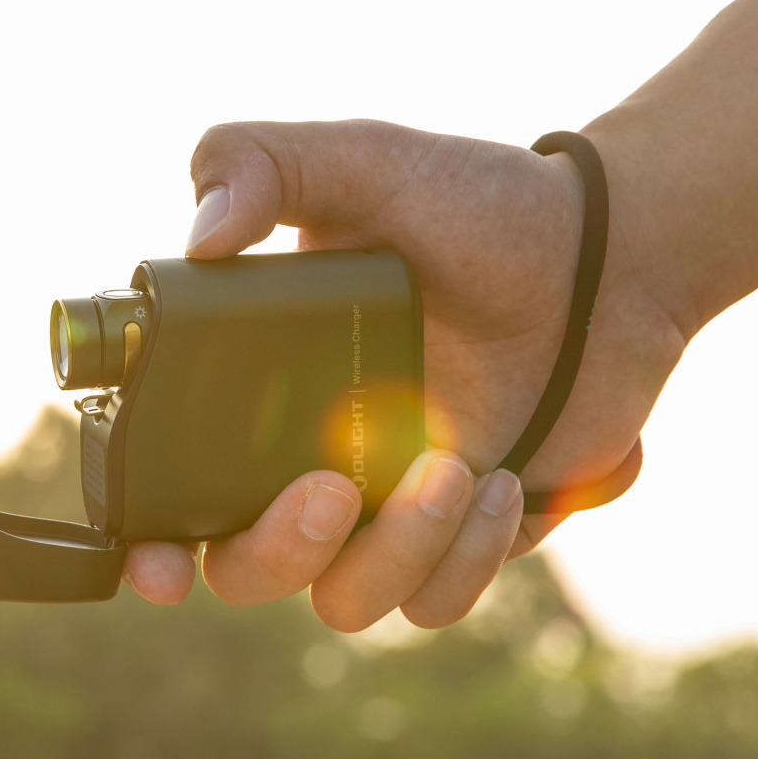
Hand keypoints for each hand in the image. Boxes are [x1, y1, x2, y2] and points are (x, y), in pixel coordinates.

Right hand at [123, 120, 686, 628]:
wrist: (610, 253)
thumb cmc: (476, 203)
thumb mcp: (360, 158)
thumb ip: (257, 162)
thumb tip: (201, 237)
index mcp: (252, 386)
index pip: (167, 487)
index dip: (148, 543)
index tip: (162, 563)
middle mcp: (303, 457)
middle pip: (245, 569)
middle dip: (279, 548)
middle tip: (333, 489)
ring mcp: (383, 507)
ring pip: (346, 600)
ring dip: (396, 552)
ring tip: (458, 469)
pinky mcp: (460, 536)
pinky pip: (435, 599)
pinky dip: (468, 559)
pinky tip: (506, 482)